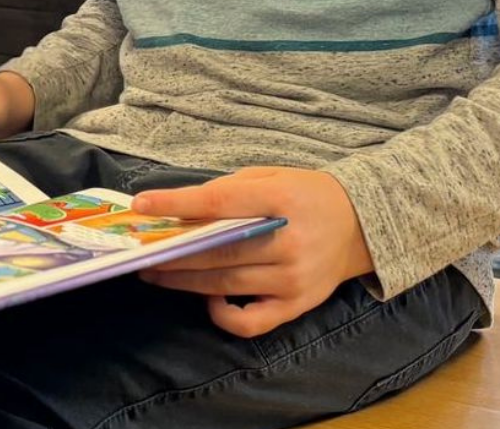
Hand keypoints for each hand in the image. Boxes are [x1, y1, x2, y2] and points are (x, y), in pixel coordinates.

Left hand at [133, 167, 375, 337]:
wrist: (359, 225)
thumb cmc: (306, 196)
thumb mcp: (271, 177)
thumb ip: (229, 191)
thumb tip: (180, 209)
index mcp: (282, 200)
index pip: (219, 204)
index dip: (176, 204)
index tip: (142, 204)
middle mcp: (290, 243)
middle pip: (217, 251)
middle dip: (172, 251)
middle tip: (140, 250)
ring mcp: (293, 280)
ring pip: (225, 284)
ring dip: (184, 280)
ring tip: (155, 272)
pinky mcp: (296, 306)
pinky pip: (249, 322)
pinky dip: (222, 315)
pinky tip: (207, 298)